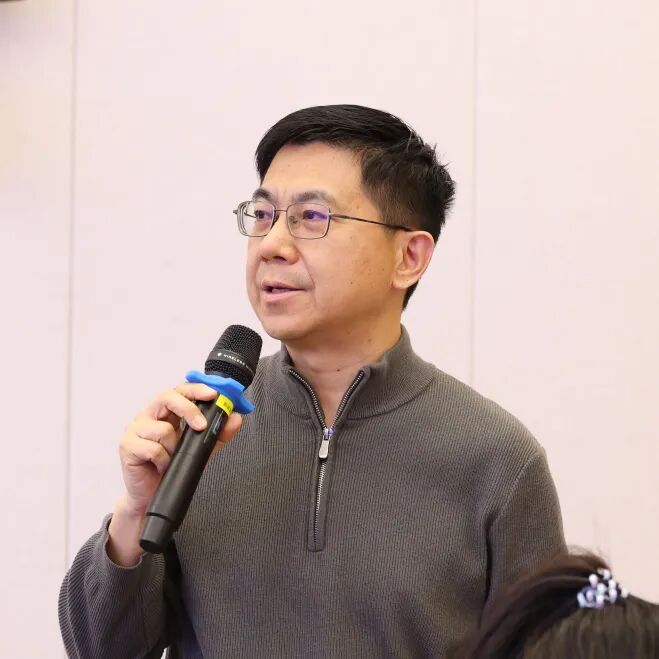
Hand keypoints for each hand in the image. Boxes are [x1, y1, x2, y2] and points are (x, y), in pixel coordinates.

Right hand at [118, 383, 242, 515]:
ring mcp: (135, 429)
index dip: (196, 389)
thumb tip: (235, 419)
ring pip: (162, 428)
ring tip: (172, 458)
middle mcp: (148, 416)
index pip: (180, 391)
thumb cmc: (171, 467)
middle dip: (188, 409)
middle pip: (167, 397)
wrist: (149, 494)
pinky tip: (161, 466)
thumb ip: (217, 434)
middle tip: (202, 425)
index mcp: (165, 412)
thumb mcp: (200, 449)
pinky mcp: (127, 445)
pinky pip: (152, 448)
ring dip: (174, 447)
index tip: (213, 394)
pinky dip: (162, 460)